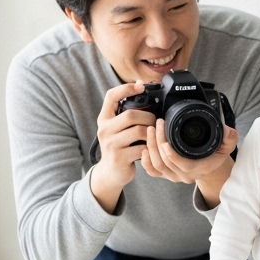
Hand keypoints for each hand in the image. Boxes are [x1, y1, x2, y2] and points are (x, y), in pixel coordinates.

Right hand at [90, 82, 156, 212]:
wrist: (111, 173)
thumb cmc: (119, 146)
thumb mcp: (116, 129)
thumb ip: (124, 114)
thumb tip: (141, 88)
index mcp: (104, 119)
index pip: (111, 96)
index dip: (126, 88)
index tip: (141, 86)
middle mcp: (104, 130)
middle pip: (130, 115)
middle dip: (148, 117)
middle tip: (155, 122)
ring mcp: (110, 144)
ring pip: (138, 130)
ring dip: (151, 132)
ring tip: (154, 135)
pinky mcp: (119, 157)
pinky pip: (141, 147)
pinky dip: (149, 147)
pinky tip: (149, 148)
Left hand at [140, 120, 237, 205]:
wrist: (208, 163)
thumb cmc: (215, 152)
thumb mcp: (227, 144)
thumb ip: (229, 137)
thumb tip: (226, 130)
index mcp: (198, 168)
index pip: (182, 166)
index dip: (172, 155)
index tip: (165, 140)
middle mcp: (184, 175)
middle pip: (165, 163)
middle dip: (158, 142)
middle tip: (157, 124)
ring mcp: (174, 175)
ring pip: (156, 165)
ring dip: (150, 147)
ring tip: (151, 130)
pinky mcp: (165, 173)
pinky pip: (152, 171)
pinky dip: (145, 161)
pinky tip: (144, 147)